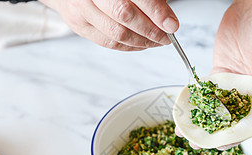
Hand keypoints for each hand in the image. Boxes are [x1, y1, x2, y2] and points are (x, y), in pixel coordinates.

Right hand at [40, 0, 178, 50]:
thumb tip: (166, 19)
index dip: (156, 12)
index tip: (171, 25)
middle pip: (125, 17)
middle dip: (150, 31)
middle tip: (166, 37)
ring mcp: (82, 10)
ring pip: (116, 34)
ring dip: (141, 42)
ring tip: (156, 41)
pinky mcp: (79, 26)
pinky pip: (108, 43)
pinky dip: (128, 47)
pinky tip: (141, 44)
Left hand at [177, 0, 251, 149]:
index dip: (238, 135)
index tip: (221, 145)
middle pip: (234, 119)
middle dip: (215, 133)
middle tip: (196, 143)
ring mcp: (236, 83)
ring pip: (219, 108)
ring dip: (203, 120)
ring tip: (184, 131)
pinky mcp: (222, 74)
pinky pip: (208, 91)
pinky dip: (197, 101)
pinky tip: (185, 109)